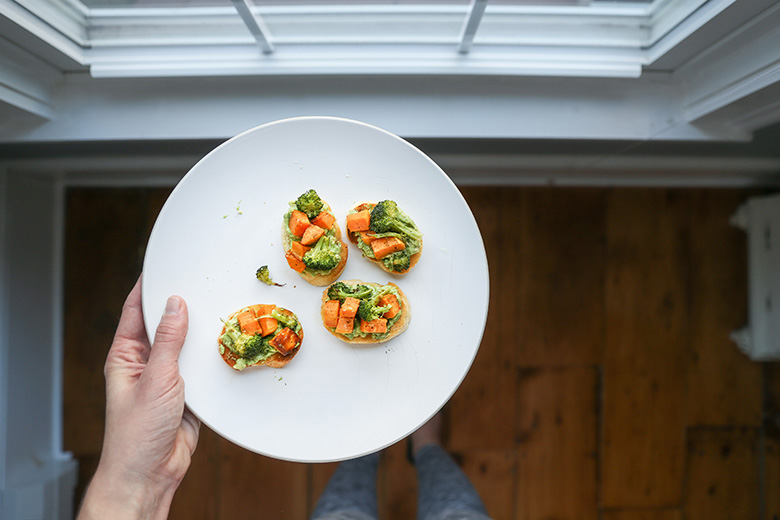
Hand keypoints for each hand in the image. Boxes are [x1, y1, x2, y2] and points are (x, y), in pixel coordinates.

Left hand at [79, 276, 199, 518]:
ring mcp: (168, 377)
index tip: (165, 264)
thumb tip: (175, 304)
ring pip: (187, 345)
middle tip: (205, 283)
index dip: (149, 286)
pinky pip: (202, 366)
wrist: (151, 473)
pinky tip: (229, 343)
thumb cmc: (138, 432)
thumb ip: (168, 341)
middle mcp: (146, 362)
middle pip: (165, 324)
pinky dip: (214, 356)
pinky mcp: (188, 392)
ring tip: (222, 308)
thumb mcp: (155, 378)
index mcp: (126, 355)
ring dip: (202, 332)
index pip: (135, 310)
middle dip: (183, 305)